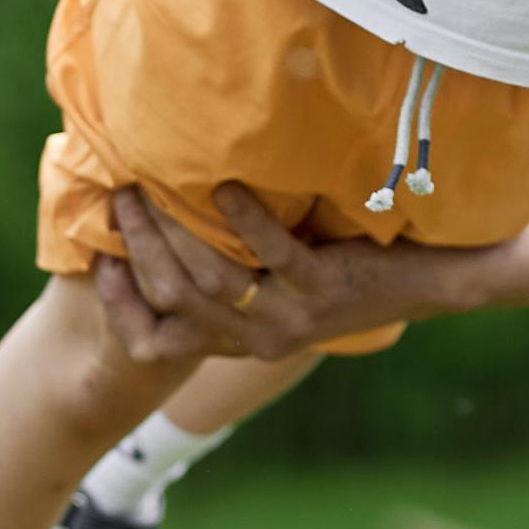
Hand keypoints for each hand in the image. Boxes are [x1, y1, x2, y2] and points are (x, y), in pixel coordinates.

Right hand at [92, 186, 470, 363]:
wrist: (428, 284)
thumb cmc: (349, 268)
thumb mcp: (282, 282)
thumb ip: (237, 267)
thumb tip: (175, 218)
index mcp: (242, 340)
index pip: (159, 341)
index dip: (122, 305)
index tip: (99, 260)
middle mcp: (259, 337)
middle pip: (174, 298)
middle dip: (138, 247)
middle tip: (120, 197)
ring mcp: (291, 315)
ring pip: (211, 281)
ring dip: (175, 231)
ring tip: (154, 187)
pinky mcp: (324, 287)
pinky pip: (272, 254)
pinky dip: (245, 221)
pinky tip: (225, 188)